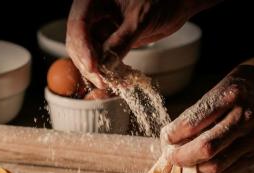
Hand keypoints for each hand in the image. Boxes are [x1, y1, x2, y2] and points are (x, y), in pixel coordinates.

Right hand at [66, 0, 216, 87]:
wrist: (176, 3)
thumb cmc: (160, 0)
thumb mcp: (140, 19)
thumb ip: (122, 40)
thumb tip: (106, 64)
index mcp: (92, 0)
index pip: (78, 25)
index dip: (82, 48)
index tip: (92, 67)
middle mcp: (91, 14)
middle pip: (78, 42)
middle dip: (88, 64)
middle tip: (102, 81)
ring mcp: (99, 28)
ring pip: (88, 54)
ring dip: (99, 71)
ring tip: (112, 83)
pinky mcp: (108, 40)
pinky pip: (102, 58)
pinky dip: (110, 70)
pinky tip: (120, 79)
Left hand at [161, 61, 253, 172]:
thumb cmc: (246, 87)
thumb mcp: (222, 83)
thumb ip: (201, 108)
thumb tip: (174, 135)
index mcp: (230, 95)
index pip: (193, 123)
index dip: (173, 135)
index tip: (166, 137)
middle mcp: (244, 117)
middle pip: (205, 148)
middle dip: (180, 157)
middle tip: (169, 156)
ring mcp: (253, 138)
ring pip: (216, 165)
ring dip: (192, 169)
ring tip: (181, 164)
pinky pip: (228, 171)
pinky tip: (197, 169)